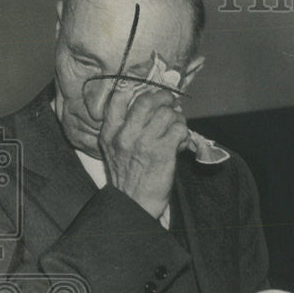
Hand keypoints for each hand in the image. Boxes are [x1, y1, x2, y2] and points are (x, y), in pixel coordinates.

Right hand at [99, 87, 188, 218]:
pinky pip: (179, 129)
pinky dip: (184, 132)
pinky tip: (181, 141)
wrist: (134, 204)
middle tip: (170, 101)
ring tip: (177, 126)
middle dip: (163, 97)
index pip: (119, 97)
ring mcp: (144, 142)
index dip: (137, 87)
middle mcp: (125, 134)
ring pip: (167, 114)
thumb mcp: (115, 150)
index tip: (149, 90)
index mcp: (110, 132)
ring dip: (177, 118)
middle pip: (147, 100)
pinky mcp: (162, 152)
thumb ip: (125, 127)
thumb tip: (154, 106)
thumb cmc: (128, 177)